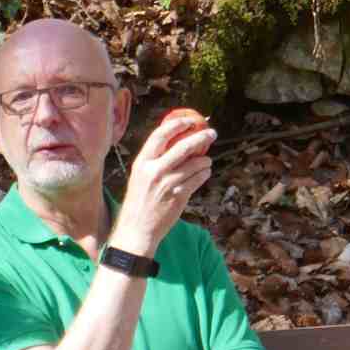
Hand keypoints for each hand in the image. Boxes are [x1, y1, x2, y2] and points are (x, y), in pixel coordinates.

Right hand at [112, 108, 214, 251]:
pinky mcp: (179, 196)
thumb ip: (155, 160)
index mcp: (142, 162)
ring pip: (196, 163)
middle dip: (201, 137)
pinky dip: (204, 173)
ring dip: (205, 160)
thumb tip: (176, 142)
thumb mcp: (140, 176)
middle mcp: (155, 170)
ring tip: (206, 161)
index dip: (177, 124)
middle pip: (183, 146)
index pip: (160, 135)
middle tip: (211, 133)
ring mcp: (168, 183)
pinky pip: (198, 178)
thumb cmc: (139, 202)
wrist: (137, 229)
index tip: (190, 120)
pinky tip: (205, 172)